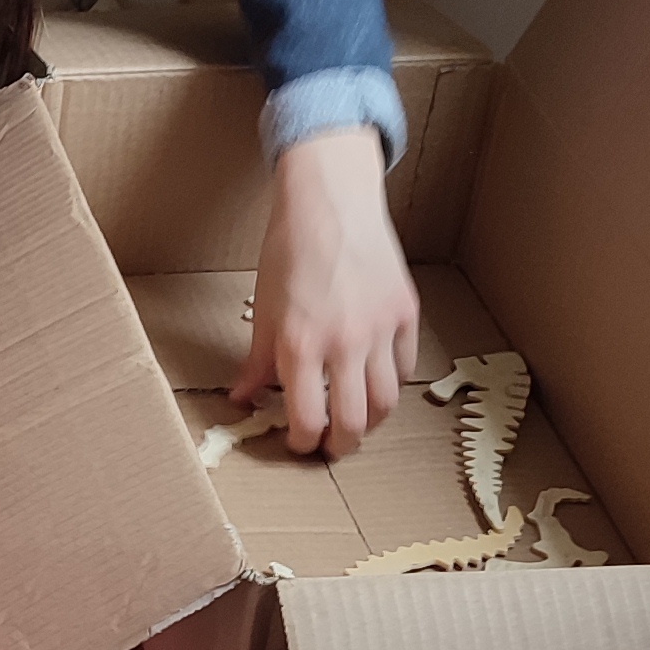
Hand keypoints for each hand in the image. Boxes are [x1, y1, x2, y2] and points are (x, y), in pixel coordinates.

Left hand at [233, 128, 419, 454]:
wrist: (331, 203)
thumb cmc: (290, 251)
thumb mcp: (264, 310)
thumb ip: (258, 362)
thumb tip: (243, 398)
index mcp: (301, 344)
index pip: (308, 420)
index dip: (304, 443)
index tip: (299, 444)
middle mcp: (344, 342)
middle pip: (354, 422)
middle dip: (341, 444)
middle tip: (332, 447)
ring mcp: (380, 329)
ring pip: (387, 401)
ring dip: (371, 421)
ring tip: (356, 421)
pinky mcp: (406, 313)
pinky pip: (404, 366)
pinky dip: (391, 383)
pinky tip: (375, 381)